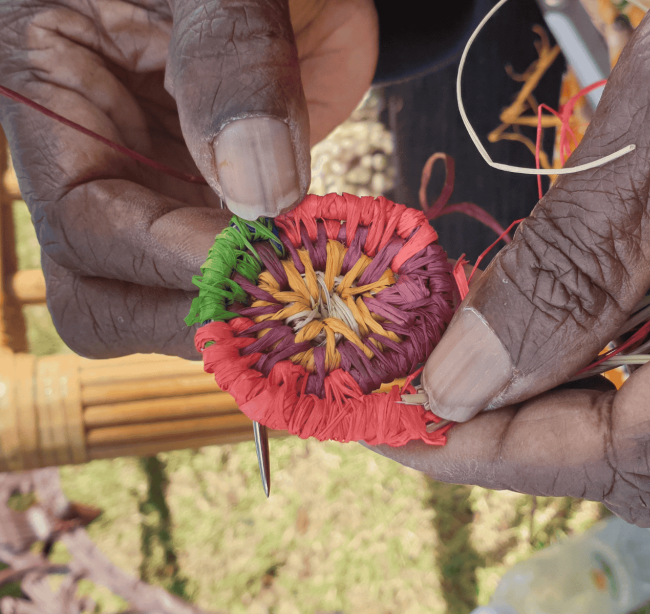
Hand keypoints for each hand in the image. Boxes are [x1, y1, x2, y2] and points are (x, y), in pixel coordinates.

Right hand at [0, 0, 376, 357]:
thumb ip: (232, 65)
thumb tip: (259, 190)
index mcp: (44, 88)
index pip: (80, 223)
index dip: (161, 256)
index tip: (249, 262)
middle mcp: (91, 157)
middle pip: (100, 290)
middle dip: (183, 310)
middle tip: (278, 304)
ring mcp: (157, 186)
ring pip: (165, 300)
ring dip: (236, 313)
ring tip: (310, 298)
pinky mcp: (220, 201)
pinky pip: (233, 273)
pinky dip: (278, 288)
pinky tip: (328, 280)